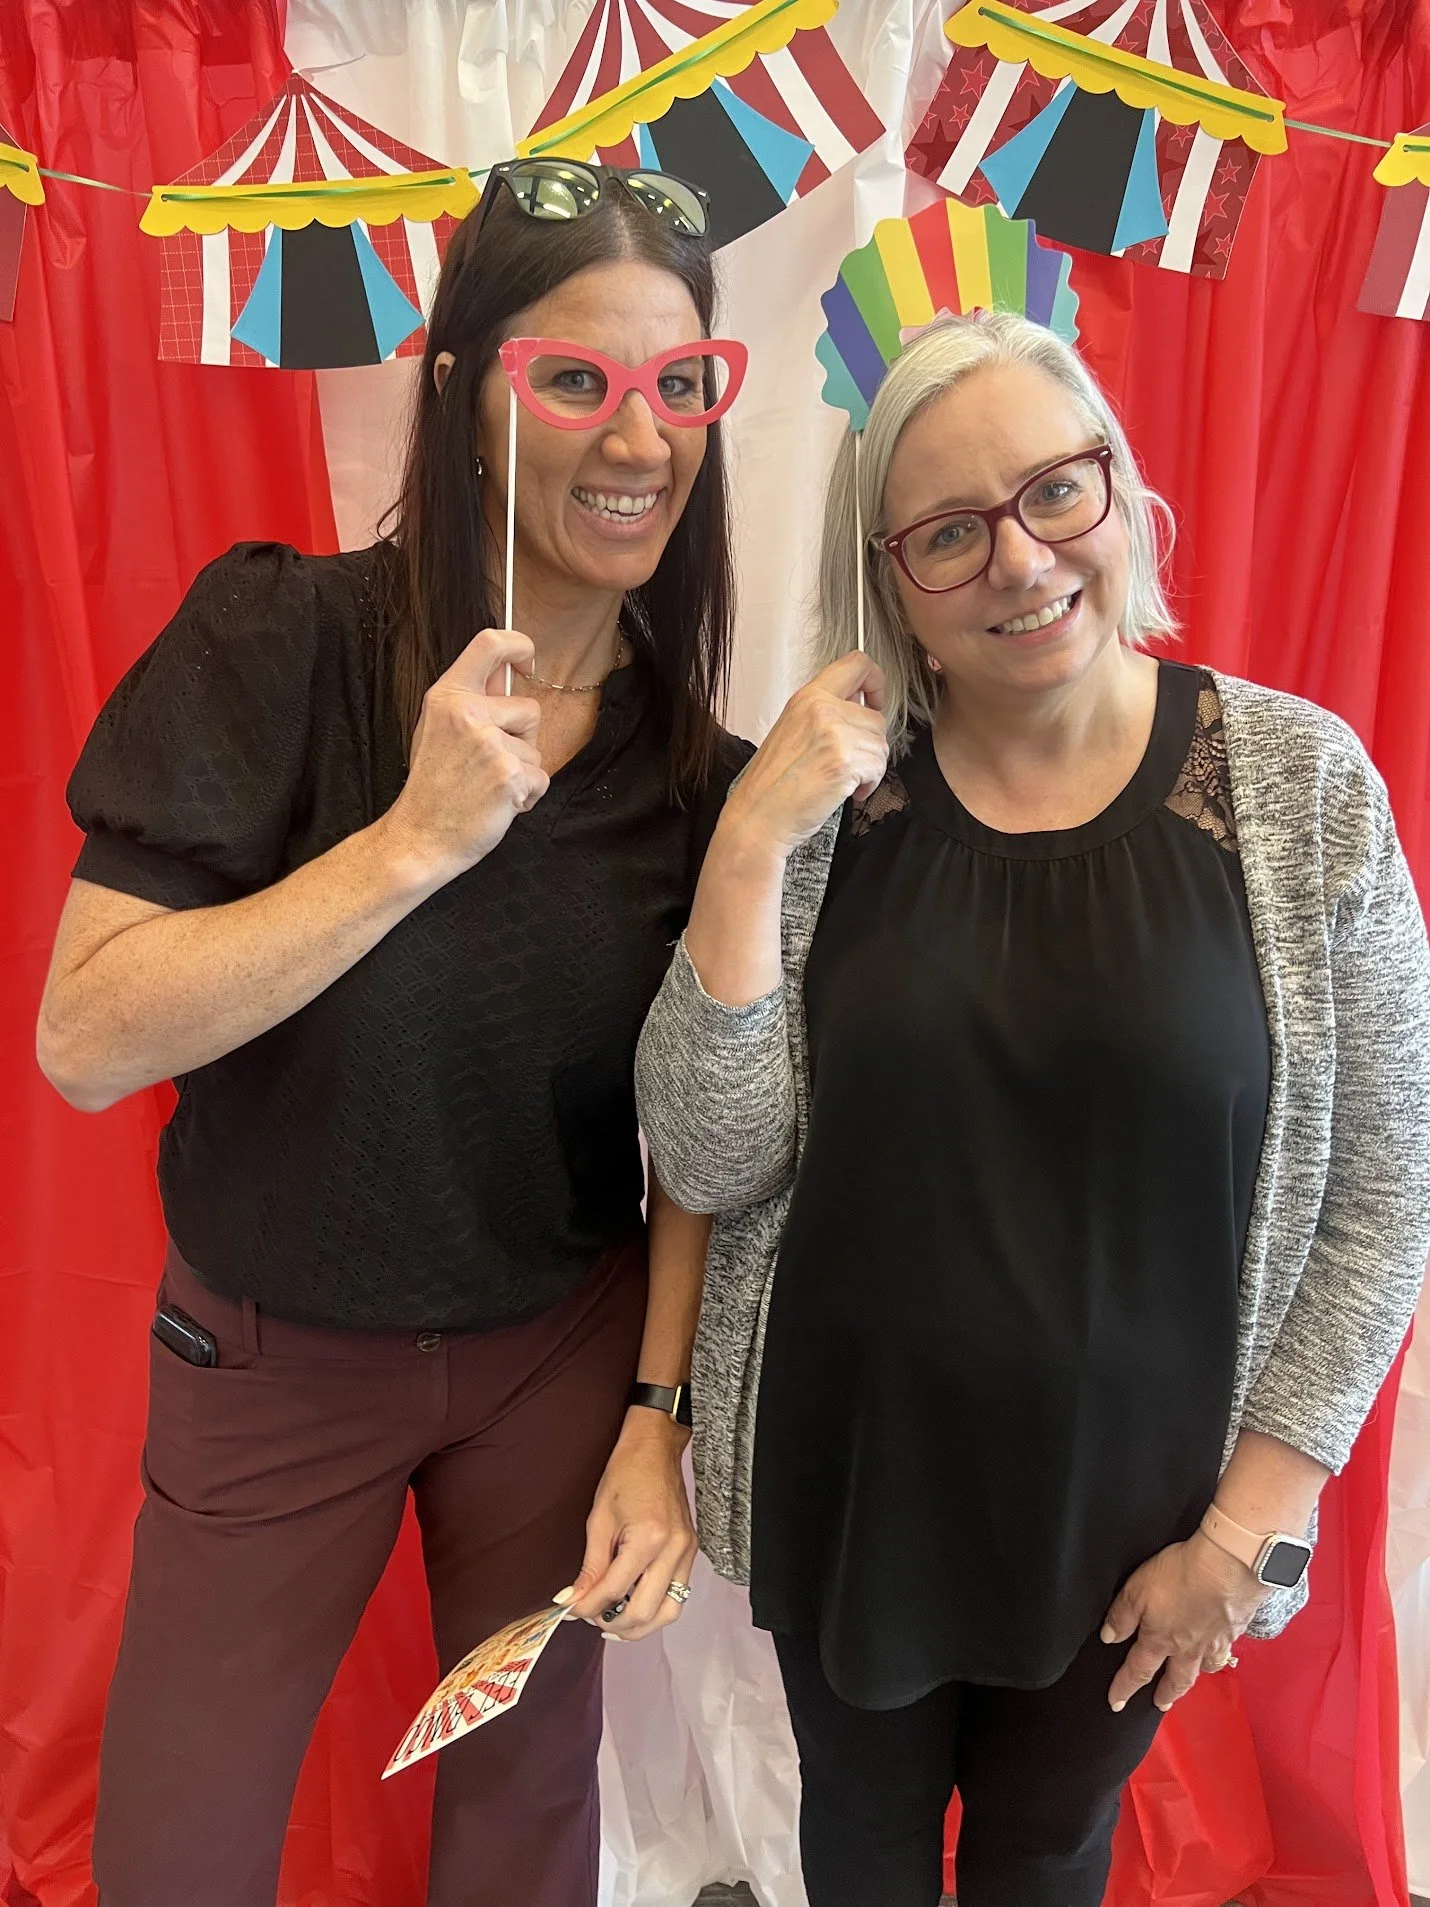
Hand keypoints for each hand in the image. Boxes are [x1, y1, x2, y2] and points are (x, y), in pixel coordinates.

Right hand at [380, 628, 548, 881]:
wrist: (420, 837)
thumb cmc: (433, 787)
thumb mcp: (438, 730)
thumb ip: (471, 700)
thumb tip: (504, 668)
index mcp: (447, 696)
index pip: (489, 643)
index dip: (517, 645)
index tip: (526, 662)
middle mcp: (467, 713)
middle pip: (529, 709)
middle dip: (522, 739)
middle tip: (487, 764)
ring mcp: (489, 744)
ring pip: (536, 748)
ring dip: (522, 771)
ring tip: (486, 787)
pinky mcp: (509, 775)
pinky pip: (541, 778)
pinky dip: (527, 795)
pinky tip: (497, 804)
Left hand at [560, 1412, 697, 1641]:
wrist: (655, 1449)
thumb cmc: (626, 1474)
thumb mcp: (599, 1519)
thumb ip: (590, 1567)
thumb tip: (573, 1600)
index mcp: (649, 1538)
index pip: (615, 1590)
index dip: (588, 1607)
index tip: (570, 1611)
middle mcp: (674, 1550)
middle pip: (645, 1611)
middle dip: (613, 1623)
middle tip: (590, 1617)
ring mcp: (687, 1553)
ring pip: (669, 1612)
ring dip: (639, 1625)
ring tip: (612, 1619)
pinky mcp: (691, 1552)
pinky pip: (677, 1594)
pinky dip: (654, 1607)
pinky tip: (632, 1603)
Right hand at [720, 652, 888, 862]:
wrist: (757, 817)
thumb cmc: (772, 785)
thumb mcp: (793, 731)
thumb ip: (825, 713)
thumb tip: (860, 707)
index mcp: (807, 697)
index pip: (857, 665)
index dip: (876, 682)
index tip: (874, 703)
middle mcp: (821, 709)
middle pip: (876, 717)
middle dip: (870, 746)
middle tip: (851, 764)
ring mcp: (834, 733)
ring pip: (880, 745)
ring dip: (869, 768)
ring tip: (844, 780)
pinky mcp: (844, 761)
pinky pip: (878, 767)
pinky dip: (869, 784)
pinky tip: (847, 792)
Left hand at [1102, 1531, 1267, 1712]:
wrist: (1228, 1567)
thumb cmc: (1180, 1575)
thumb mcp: (1137, 1590)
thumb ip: (1121, 1616)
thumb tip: (1109, 1638)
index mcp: (1160, 1640)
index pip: (1138, 1671)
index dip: (1124, 1688)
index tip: (1116, 1703)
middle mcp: (1188, 1648)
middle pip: (1175, 1680)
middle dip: (1165, 1694)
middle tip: (1159, 1706)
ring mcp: (1214, 1641)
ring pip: (1202, 1669)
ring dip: (1192, 1680)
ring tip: (1187, 1683)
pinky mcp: (1234, 1630)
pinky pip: (1224, 1652)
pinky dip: (1217, 1659)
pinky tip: (1217, 1653)